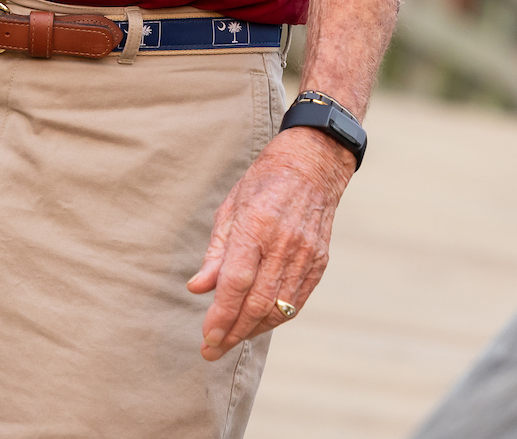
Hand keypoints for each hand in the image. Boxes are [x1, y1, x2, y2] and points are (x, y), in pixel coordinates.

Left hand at [187, 126, 352, 359]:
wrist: (312, 165)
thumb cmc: (263, 183)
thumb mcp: (230, 208)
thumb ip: (215, 253)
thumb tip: (197, 288)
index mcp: (257, 226)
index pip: (236, 282)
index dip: (220, 315)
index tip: (206, 337)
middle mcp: (284, 244)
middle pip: (257, 302)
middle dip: (232, 332)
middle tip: (212, 350)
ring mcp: (306, 255)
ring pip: (279, 308)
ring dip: (252, 330)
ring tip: (230, 340)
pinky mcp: (319, 263)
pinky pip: (296, 302)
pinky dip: (275, 318)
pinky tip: (257, 325)